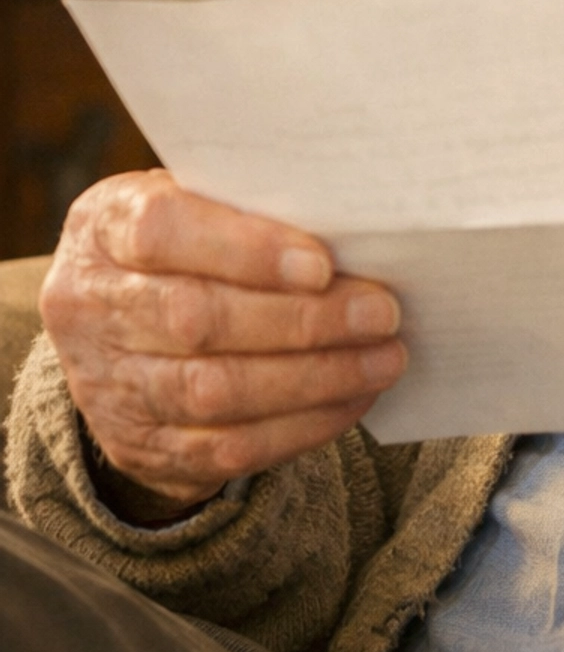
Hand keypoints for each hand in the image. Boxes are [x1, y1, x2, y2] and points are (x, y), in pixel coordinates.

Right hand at [40, 170, 406, 519]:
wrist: (110, 327)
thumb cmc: (182, 245)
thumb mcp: (191, 204)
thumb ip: (248, 209)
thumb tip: (352, 230)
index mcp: (103, 228)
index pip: (162, 231)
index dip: (243, 249)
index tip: (322, 263)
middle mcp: (90, 307)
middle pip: (196, 319)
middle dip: (302, 320)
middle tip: (381, 313)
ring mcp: (109, 384)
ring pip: (214, 392)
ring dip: (314, 378)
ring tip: (384, 359)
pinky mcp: (141, 446)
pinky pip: (226, 447)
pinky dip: (302, 425)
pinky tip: (354, 399)